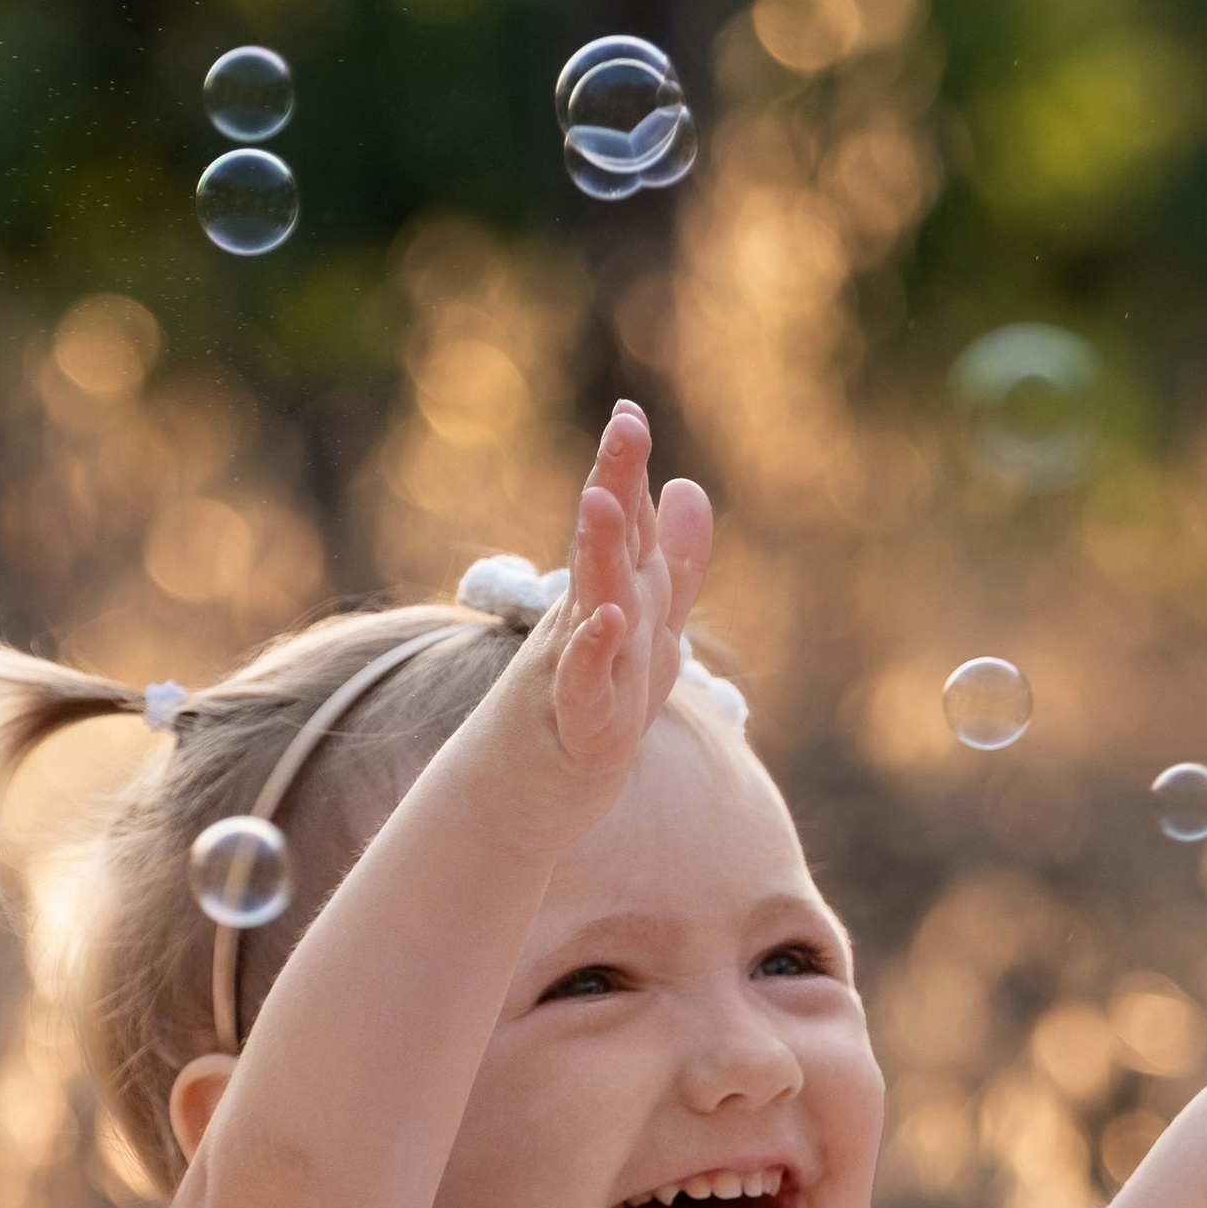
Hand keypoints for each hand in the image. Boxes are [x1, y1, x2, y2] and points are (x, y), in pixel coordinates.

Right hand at [495, 401, 712, 828]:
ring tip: (602, 502)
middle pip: (606, 550)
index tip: (630, 409)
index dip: (625, 470)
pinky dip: (593, 657)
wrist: (516, 798)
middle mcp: (586, 627)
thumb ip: (671, 565)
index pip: (621, 525)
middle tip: (625, 425)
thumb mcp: (640, 634)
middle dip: (616, 487)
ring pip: (593, 609)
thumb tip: (690, 485)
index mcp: (604, 600)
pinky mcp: (577, 733)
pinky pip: (585, 690)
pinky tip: (607, 621)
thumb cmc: (577, 711)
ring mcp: (576, 678)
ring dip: (598, 556)